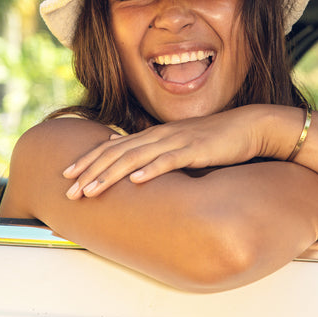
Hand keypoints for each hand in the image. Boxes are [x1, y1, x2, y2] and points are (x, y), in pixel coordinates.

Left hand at [63, 106, 270, 198]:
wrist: (250, 126)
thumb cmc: (218, 140)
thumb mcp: (184, 147)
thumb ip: (161, 154)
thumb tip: (139, 167)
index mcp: (157, 135)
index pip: (115, 146)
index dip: (90, 160)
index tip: (67, 174)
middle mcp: (162, 135)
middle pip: (118, 152)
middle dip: (90, 170)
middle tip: (68, 189)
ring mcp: (178, 141)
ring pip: (136, 157)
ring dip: (110, 173)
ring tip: (89, 190)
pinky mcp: (197, 149)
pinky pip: (170, 160)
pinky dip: (151, 170)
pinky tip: (136, 181)